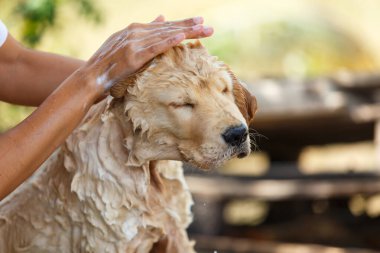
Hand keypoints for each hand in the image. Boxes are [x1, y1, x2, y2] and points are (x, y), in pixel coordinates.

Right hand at [84, 15, 213, 95]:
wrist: (90, 77)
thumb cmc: (109, 64)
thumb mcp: (127, 44)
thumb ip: (146, 31)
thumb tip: (162, 18)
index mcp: (135, 30)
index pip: (164, 27)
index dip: (182, 24)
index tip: (199, 23)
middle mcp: (135, 33)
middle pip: (168, 29)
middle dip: (189, 27)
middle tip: (208, 26)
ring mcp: (134, 43)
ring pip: (164, 36)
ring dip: (185, 32)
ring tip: (202, 30)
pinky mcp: (133, 56)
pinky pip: (154, 48)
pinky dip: (168, 41)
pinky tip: (181, 37)